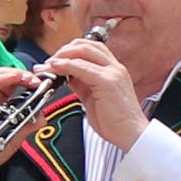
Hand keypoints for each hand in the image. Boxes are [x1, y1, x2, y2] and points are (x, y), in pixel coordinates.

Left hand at [39, 37, 142, 152]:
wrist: (131, 135)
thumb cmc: (116, 122)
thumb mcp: (94, 98)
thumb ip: (82, 85)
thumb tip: (67, 76)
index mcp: (113, 70)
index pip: (91, 49)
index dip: (71, 51)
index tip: (56, 59)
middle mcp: (115, 68)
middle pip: (87, 45)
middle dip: (65, 49)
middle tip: (50, 61)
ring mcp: (112, 72)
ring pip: (84, 51)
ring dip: (62, 55)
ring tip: (48, 64)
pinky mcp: (107, 81)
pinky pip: (81, 67)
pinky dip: (65, 65)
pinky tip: (55, 68)